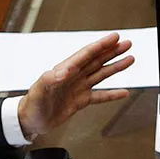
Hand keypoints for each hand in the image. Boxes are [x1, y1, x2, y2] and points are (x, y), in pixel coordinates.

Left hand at [15, 32, 133, 138]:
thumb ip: (51, 79)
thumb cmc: (32, 104)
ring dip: (115, 67)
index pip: (86, 54)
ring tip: (129, 59)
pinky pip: (99, 96)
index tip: (114, 38)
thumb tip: (63, 71)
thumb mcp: (39, 90)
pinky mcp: (80, 101)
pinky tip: (122, 92)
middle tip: (127, 43)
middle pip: (97, 60)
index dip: (101, 45)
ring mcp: (78, 88)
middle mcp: (74, 76)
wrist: (30, 121)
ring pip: (101, 74)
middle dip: (112, 51)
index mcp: (65, 70)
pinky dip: (111, 94)